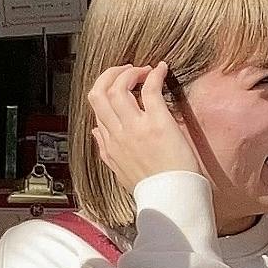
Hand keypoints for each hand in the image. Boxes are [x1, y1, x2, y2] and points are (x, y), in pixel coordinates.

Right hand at [86, 62, 203, 193]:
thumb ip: (105, 149)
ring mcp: (136, 127)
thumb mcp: (119, 171)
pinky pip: (149, 90)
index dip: (106, 89)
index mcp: (110, 143)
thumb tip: (95, 131)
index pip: (96, 107)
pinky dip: (154, 74)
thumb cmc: (152, 187)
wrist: (172, 198)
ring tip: (144, 70)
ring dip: (130, 72)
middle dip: (111, 74)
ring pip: (118, 87)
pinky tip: (161, 69)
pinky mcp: (157, 123)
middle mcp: (118, 133)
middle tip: (127, 70)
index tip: (119, 84)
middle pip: (100, 92)